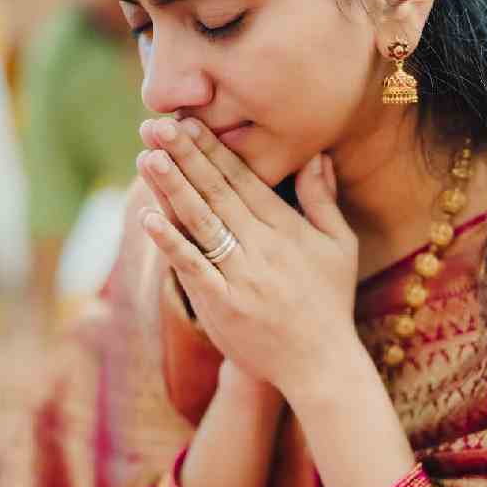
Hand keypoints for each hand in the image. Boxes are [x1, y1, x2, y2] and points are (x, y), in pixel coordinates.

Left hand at [136, 117, 360, 395]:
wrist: (321, 365)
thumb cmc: (329, 302)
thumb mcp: (339, 245)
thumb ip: (323, 199)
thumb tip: (316, 154)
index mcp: (288, 229)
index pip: (244, 180)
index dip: (213, 150)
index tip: (188, 121)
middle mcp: (263, 248)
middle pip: (217, 193)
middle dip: (185, 157)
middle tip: (154, 126)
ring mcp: (241, 276)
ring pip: (201, 223)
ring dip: (172, 188)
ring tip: (147, 157)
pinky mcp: (222, 305)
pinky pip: (193, 268)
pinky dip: (171, 242)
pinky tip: (147, 218)